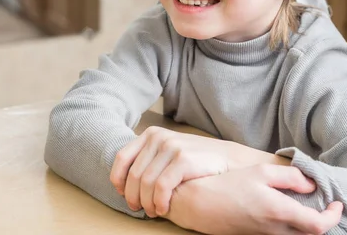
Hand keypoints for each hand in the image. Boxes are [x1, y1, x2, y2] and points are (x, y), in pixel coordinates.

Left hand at [110, 126, 282, 216]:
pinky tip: (163, 209)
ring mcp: (171, 147)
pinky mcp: (183, 159)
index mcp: (150, 135)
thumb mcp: (168, 152)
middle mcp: (158, 138)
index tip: (122, 194)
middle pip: (133, 175)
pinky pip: (161, 187)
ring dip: (146, 202)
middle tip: (139, 209)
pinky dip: (159, 202)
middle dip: (133, 197)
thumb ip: (149, 159)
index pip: (122, 158)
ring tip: (153, 211)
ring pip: (145, 183)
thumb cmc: (195, 160)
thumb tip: (124, 181)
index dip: (118, 180)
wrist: (228, 160)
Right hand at [165, 165, 342, 234]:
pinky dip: (294, 224)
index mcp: (279, 212)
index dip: (333, 216)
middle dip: (323, 220)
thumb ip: (290, 177)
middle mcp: (276, 229)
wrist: (201, 204)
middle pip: (312, 234)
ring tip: (308, 203)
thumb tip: (311, 184)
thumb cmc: (229, 186)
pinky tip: (287, 208)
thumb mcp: (260, 173)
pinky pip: (285, 234)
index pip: (319, 225)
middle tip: (325, 202)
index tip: (337, 203)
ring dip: (309, 223)